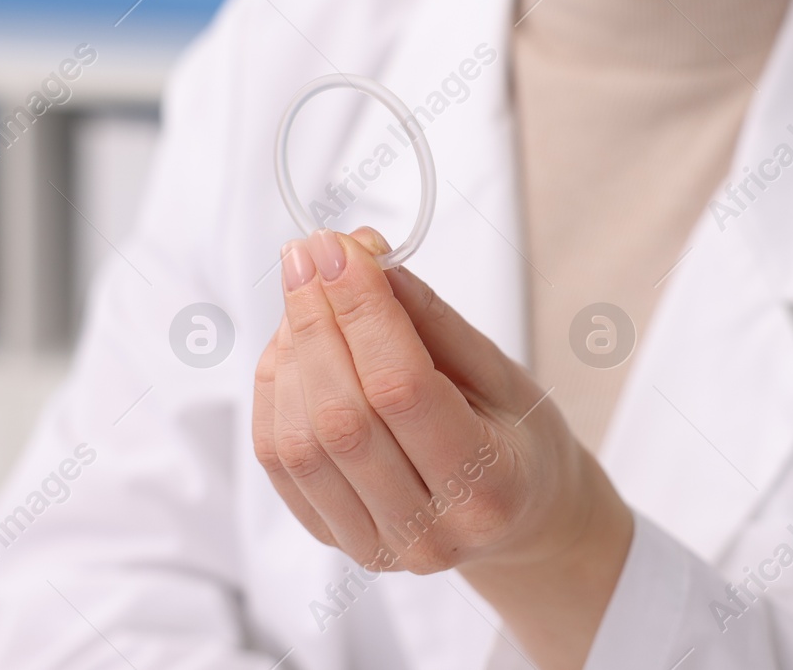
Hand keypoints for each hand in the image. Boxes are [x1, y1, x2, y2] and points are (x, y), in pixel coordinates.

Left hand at [252, 228, 634, 669]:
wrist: (518, 518)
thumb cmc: (516, 436)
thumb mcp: (500, 370)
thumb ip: (430, 318)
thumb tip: (362, 257)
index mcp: (488, 487)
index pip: (400, 387)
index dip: (360, 309)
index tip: (338, 247)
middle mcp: (427, 532)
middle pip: (341, 416)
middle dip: (315, 320)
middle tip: (307, 254)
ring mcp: (373, 545)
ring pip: (297, 441)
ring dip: (290, 353)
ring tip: (307, 298)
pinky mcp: (331, 538)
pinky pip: (278, 460)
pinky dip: (274, 389)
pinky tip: (294, 346)